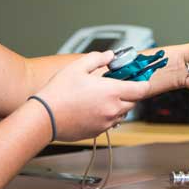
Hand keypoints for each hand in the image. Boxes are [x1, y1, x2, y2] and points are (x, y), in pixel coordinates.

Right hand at [33, 51, 150, 140]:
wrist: (45, 118)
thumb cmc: (59, 92)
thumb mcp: (77, 67)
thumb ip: (97, 59)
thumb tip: (109, 56)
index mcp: (112, 92)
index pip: (141, 89)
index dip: (143, 83)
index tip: (141, 79)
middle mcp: (113, 109)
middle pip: (133, 102)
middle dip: (129, 93)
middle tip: (116, 86)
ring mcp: (106, 123)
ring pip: (122, 114)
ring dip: (118, 105)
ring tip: (100, 98)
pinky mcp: (97, 132)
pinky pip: (109, 123)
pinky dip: (106, 116)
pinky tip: (91, 109)